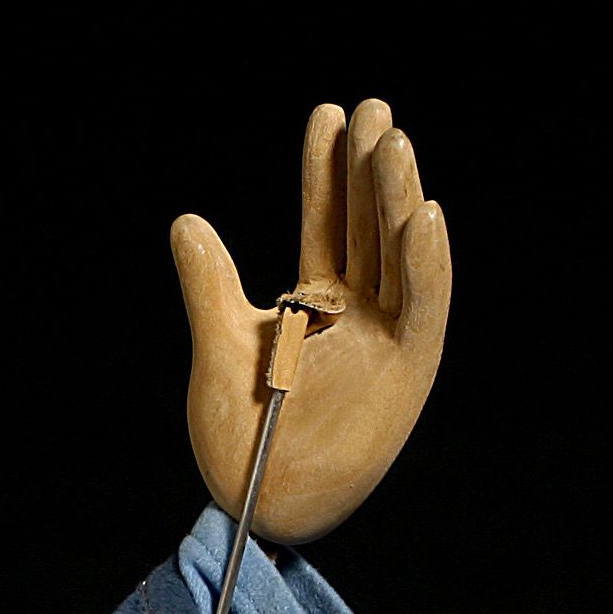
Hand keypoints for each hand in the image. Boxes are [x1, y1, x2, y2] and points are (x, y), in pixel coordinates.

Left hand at [175, 99, 451, 544]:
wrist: (258, 503)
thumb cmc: (240, 437)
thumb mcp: (218, 347)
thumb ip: (210, 285)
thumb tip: (186, 220)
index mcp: (317, 301)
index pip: (326, 221)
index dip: (325, 170)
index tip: (325, 113)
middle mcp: (361, 312)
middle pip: (370, 227)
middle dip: (370, 169)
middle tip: (372, 109)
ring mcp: (389, 339)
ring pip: (400, 256)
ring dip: (399, 200)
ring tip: (391, 143)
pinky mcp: (410, 372)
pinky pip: (424, 309)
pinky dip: (426, 262)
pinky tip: (424, 214)